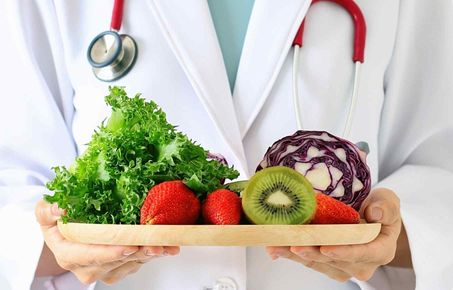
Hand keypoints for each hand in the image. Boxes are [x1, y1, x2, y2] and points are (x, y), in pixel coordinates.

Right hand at [35, 199, 179, 284]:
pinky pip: (139, 263)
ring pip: (131, 263)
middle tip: (155, 243)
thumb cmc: (59, 221)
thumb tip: (59, 208)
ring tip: (166, 245)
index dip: (110, 253)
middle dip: (137, 252)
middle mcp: (88, 268)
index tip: (127, 246)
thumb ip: (48, 210)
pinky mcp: (121, 269)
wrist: (69, 230)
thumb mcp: (45, 212)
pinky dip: (154, 254)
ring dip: (150, 254)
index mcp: (69, 255)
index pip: (90, 256)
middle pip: (116, 261)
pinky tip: (167, 246)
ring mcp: (106, 270)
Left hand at [266, 188, 401, 281]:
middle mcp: (360, 264)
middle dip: (312, 252)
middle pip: (333, 260)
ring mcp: (341, 266)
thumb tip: (374, 213)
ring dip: (295, 254)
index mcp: (379, 250)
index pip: (362, 253)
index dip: (343, 252)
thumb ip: (386, 206)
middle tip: (293, 243)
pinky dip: (290, 253)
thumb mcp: (388, 202)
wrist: (370, 220)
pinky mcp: (325, 264)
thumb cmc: (379, 210)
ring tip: (276, 244)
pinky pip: (307, 260)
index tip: (325, 247)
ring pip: (316, 262)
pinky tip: (275, 247)